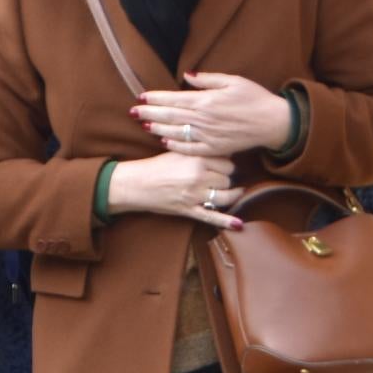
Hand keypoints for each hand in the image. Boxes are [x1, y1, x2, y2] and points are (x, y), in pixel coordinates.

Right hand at [105, 151, 242, 229]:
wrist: (133, 184)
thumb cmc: (154, 166)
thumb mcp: (177, 151)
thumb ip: (198, 150)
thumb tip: (219, 148)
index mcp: (197, 158)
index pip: (227, 161)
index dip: (224, 164)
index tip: (219, 166)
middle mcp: (198, 176)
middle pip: (228, 178)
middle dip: (224, 179)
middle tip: (215, 178)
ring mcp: (194, 195)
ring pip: (226, 196)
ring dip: (229, 195)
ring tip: (229, 193)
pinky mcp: (189, 210)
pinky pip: (211, 216)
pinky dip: (226, 221)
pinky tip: (238, 224)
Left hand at [131, 71, 295, 158]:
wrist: (273, 122)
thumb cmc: (254, 98)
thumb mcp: (233, 81)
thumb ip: (208, 79)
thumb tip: (187, 75)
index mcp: (206, 100)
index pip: (173, 99)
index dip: (155, 98)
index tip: (141, 97)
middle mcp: (203, 119)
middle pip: (169, 116)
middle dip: (149, 113)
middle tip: (132, 112)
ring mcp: (207, 135)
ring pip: (175, 132)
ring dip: (157, 129)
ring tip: (143, 125)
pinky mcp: (213, 148)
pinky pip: (189, 148)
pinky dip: (175, 145)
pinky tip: (164, 141)